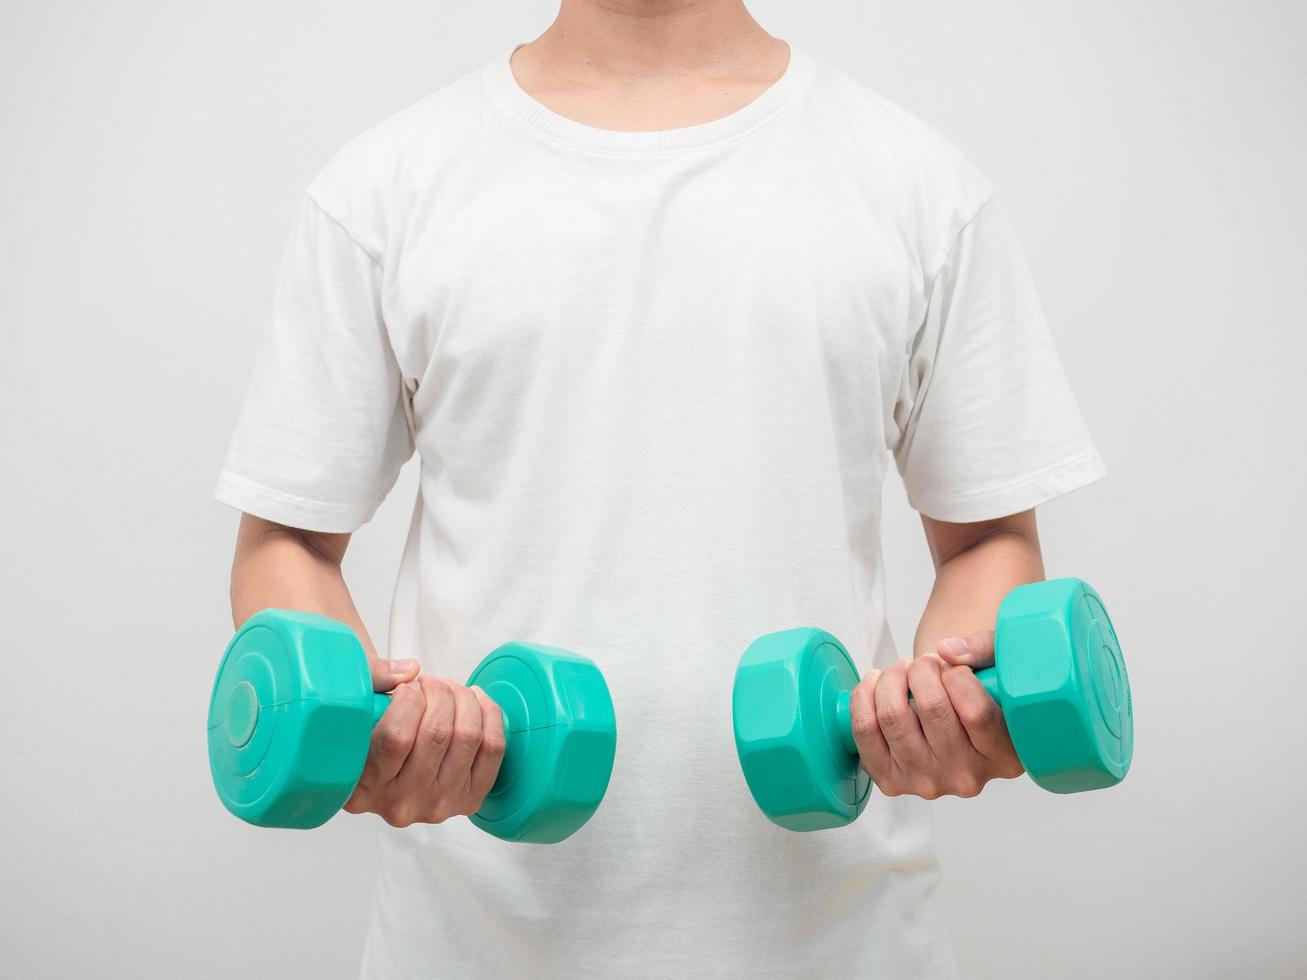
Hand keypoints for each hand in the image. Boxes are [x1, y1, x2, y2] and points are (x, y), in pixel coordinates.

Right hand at [343, 657, 506, 826]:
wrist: (388, 782)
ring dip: (463, 698)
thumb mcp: (354, 713)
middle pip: (438, 733)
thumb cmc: (368, 743)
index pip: (396, 737)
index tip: (407, 686)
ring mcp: (440, 804)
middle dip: (439, 691)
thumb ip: (372, 682)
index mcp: (365, 788)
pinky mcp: (470, 799)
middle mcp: (403, 802)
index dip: (408, 698)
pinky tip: (474, 699)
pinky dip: (488, 714)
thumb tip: (410, 670)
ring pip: (468, 736)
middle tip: (430, 682)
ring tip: (449, 689)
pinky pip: (493, 748)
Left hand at [847, 630, 1022, 798]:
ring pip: (893, 716)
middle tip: (924, 663)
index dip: (956, 675)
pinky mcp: (891, 781)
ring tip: (902, 670)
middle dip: (921, 669)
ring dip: (891, 678)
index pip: (976, 712)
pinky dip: (864, 696)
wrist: (950, 723)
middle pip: (932, 708)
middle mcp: (967, 777)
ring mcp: (927, 783)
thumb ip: (984, 649)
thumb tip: (947, 651)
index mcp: (1005, 757)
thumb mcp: (999, 665)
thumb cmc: (979, 692)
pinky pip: (864, 730)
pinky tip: (877, 683)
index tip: (952, 666)